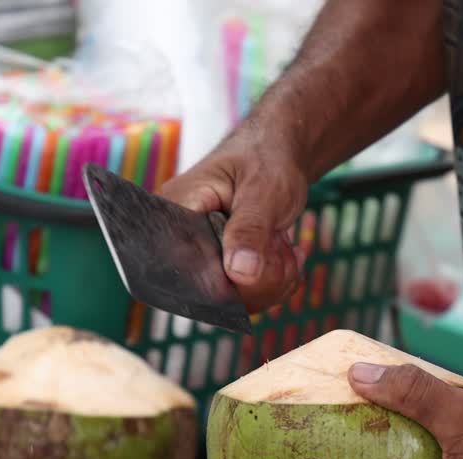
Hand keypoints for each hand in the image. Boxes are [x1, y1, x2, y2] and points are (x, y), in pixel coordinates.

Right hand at [160, 129, 309, 311]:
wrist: (279, 155)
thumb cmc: (266, 158)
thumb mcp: (264, 190)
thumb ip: (251, 229)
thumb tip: (239, 273)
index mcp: (176, 210)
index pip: (183, 265)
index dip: (223, 280)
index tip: (262, 263)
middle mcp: (181, 237)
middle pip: (209, 290)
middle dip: (257, 281)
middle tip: (285, 250)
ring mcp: (203, 255)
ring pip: (232, 300)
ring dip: (271, 282)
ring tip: (286, 249)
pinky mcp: (223, 267)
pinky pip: (245, 297)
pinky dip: (274, 284)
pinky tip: (286, 257)